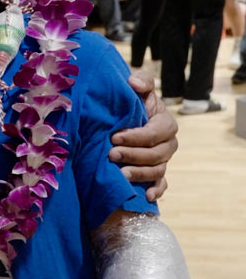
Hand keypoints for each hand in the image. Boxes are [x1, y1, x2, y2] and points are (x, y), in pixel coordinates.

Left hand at [108, 69, 177, 201]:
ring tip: (120, 174)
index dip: (136, 136)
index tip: (115, 137)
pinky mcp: (157, 172)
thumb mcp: (139, 87)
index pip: (155, 133)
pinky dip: (156, 191)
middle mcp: (168, 144)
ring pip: (157, 171)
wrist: (126, 114)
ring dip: (139, 174)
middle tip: (111, 154)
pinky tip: (146, 196)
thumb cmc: (133, 100)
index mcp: (166, 124)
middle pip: (155, 155)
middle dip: (133, 155)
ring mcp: (163, 160)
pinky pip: (162, 185)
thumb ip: (142, 81)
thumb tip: (134, 84)